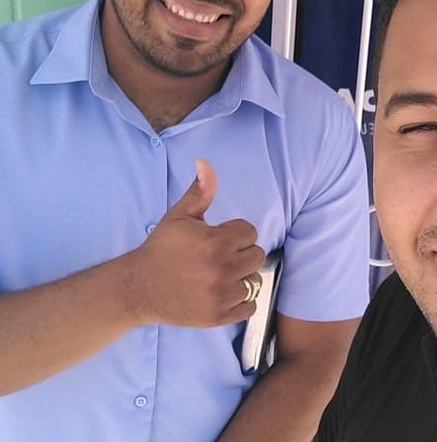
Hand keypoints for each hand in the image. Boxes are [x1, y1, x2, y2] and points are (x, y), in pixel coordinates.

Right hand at [124, 159, 265, 326]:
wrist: (138, 287)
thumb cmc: (162, 248)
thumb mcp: (179, 216)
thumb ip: (200, 190)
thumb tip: (204, 162)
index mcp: (217, 241)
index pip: (249, 232)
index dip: (233, 234)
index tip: (215, 240)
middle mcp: (223, 269)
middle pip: (256, 256)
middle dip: (239, 254)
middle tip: (216, 258)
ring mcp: (221, 295)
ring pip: (254, 281)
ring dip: (240, 278)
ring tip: (216, 276)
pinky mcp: (219, 316)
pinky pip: (250, 307)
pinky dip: (239, 302)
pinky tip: (220, 294)